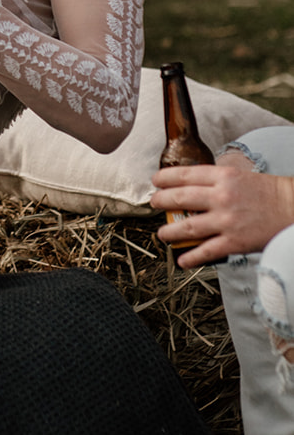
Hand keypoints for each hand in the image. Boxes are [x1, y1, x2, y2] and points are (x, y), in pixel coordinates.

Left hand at [151, 150, 293, 266]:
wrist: (293, 208)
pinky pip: (206, 251)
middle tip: (154, 204)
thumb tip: (193, 186)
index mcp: (223, 177)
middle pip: (180, 198)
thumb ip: (216, 181)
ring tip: (162, 234)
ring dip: (169, 232)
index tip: (155, 181)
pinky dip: (191, 257)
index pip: (185, 175)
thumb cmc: (269, 192)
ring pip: (187, 227)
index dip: (165, 178)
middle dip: (161, 201)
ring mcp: (226, 221)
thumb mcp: (239, 176)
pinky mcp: (234, 242)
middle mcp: (222, 197)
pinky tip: (182, 260)